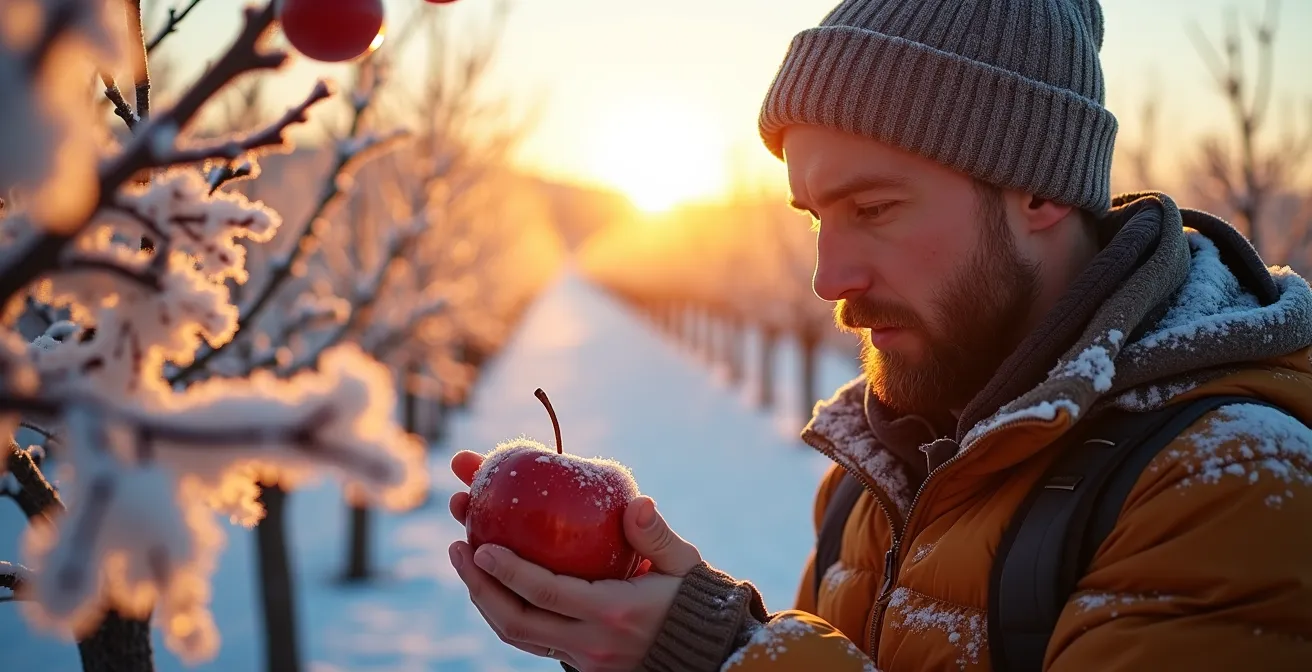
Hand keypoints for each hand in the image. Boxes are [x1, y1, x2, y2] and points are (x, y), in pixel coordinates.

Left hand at [447, 450, 701, 670]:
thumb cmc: (694, 598)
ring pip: (517, 636)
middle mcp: (591, 643)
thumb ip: (656, 536)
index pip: (546, 593)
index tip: (480, 545)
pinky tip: (494, 582)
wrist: (706, 653)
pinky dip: (505, 611)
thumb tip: (637, 503)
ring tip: (466, 560)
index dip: (509, 571)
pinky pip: (531, 641)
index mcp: (613, 612)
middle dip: (479, 585)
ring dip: (484, 599)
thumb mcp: (684, 564)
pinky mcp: (578, 665)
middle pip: (516, 622)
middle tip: (458, 547)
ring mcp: (582, 659)